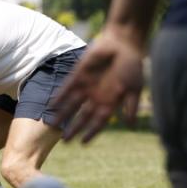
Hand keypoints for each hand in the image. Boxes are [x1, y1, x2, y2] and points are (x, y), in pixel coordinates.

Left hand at [54, 27, 146, 143]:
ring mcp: (86, 86)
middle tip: (65, 141)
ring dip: (63, 114)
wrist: (123, 44)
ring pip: (72, 104)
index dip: (91, 132)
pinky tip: (52, 105)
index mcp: (110, 102)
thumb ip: (131, 105)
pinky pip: (66, 88)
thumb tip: (131, 125)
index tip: (83, 143)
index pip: (98, 121)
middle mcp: (96, 96)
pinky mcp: (78, 74)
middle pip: (82, 116)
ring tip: (52, 125)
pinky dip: (59, 96)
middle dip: (74, 128)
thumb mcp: (134, 87)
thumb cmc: (132, 65)